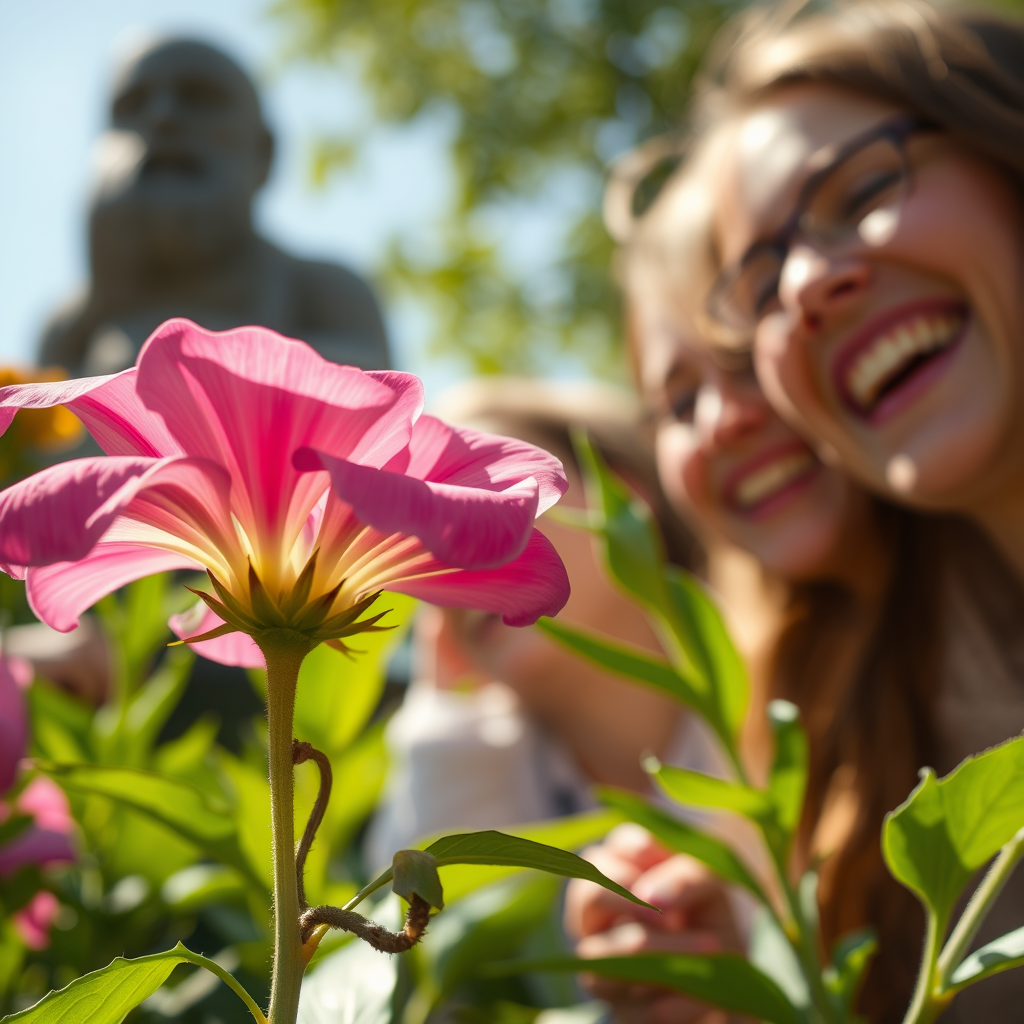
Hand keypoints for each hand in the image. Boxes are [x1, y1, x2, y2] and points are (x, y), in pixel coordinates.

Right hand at [565, 824, 743, 1023]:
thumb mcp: (711, 886)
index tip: (671, 861)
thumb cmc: (709, 914)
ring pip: (606, 957)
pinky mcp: (619, 1008)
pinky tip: (705, 991)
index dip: (639, 854)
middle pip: (589, 895)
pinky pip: (636, 1006)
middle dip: (631, 905)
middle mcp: (596, 910)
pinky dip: (679, 998)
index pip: (612, 847)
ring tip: (710, 949)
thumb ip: (686, 877)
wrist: (728, 979)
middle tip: (671, 917)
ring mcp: (600, 960)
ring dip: (663, 954)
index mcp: (618, 866)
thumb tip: (653, 897)